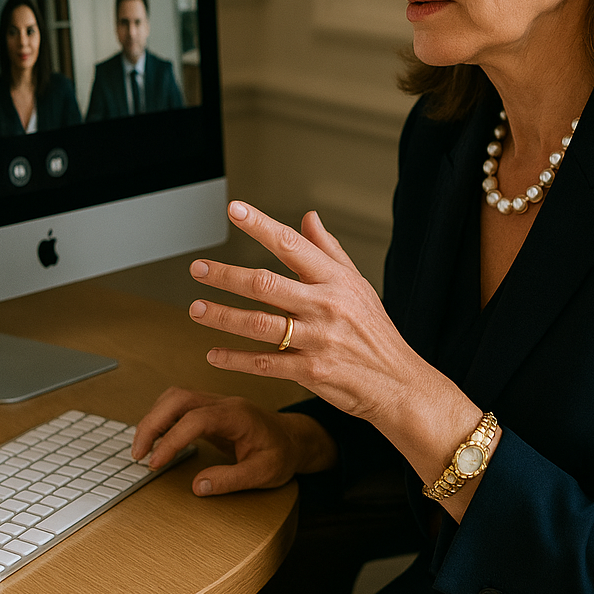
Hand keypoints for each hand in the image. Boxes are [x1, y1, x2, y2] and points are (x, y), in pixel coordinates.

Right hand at [132, 386, 336, 495]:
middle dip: (151, 423)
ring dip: (153, 419)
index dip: (171, 439)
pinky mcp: (210, 409)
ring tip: (142, 448)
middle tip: (136, 454)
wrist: (294, 439)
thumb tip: (198, 486)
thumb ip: (231, 480)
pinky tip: (157, 440)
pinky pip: (179, 405)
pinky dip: (162, 419)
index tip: (155, 463)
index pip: (195, 419)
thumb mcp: (263, 474)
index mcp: (237, 415)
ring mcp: (216, 403)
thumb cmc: (282, 454)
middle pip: (178, 398)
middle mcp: (224, 403)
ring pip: (175, 398)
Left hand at [188, 201, 445, 436]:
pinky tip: (214, 354)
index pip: (292, 245)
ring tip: (196, 309)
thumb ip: (328, 250)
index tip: (235, 210)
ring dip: (222, 316)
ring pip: (258, 324)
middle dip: (226, 275)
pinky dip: (235, 359)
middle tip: (198, 268)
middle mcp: (325, 305)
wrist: (398, 382)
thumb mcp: (358, 284)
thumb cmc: (375, 332)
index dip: (261, 226)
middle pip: (265, 284)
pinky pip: (264, 363)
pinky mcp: (311, 371)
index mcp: (336, 280)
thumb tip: (308, 217)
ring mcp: (317, 339)